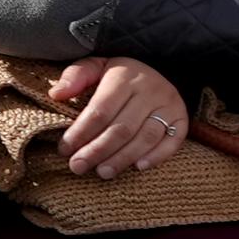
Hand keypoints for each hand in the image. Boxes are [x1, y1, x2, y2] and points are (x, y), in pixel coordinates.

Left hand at [52, 54, 193, 177]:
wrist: (159, 69)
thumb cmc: (118, 75)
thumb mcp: (96, 66)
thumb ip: (75, 77)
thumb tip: (56, 95)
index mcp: (125, 76)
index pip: (100, 110)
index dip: (80, 133)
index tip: (64, 149)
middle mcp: (150, 90)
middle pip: (121, 128)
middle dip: (97, 151)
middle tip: (77, 167)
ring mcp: (169, 105)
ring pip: (145, 137)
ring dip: (122, 158)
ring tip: (102, 172)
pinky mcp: (181, 118)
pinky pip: (172, 141)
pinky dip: (157, 156)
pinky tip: (138, 167)